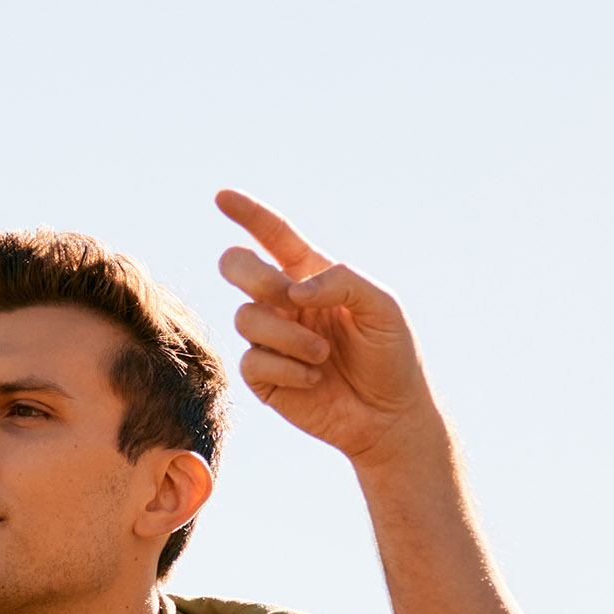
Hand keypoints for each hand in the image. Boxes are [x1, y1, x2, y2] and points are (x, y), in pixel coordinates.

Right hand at [211, 191, 442, 467]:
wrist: (390, 417)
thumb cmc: (391, 356)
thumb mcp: (382, 307)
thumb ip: (342, 282)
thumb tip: (292, 292)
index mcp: (311, 275)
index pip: (274, 236)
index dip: (248, 214)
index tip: (222, 196)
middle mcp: (284, 302)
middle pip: (238, 266)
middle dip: (255, 276)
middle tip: (286, 296)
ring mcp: (270, 339)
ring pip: (246, 318)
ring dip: (288, 334)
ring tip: (324, 356)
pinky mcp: (263, 378)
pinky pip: (252, 360)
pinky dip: (287, 368)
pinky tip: (315, 380)